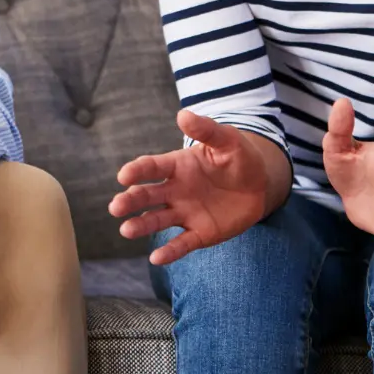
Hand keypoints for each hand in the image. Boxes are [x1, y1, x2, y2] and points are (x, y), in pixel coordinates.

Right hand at [109, 110, 270, 265]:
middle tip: (115, 207)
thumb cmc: (238, 157)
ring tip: (125, 230)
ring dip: (141, 225)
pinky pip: (182, 243)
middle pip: (147, 195)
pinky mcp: (199, 233)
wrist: (258, 185)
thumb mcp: (226, 140)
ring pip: (158, 220)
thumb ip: (206, 129)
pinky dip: (169, 252)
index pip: (152, 167)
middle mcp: (175, 190)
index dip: (137, 170)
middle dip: (130, 201)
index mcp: (177, 165)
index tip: (123, 176)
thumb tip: (182, 114)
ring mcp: (185, 213)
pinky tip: (156, 259)